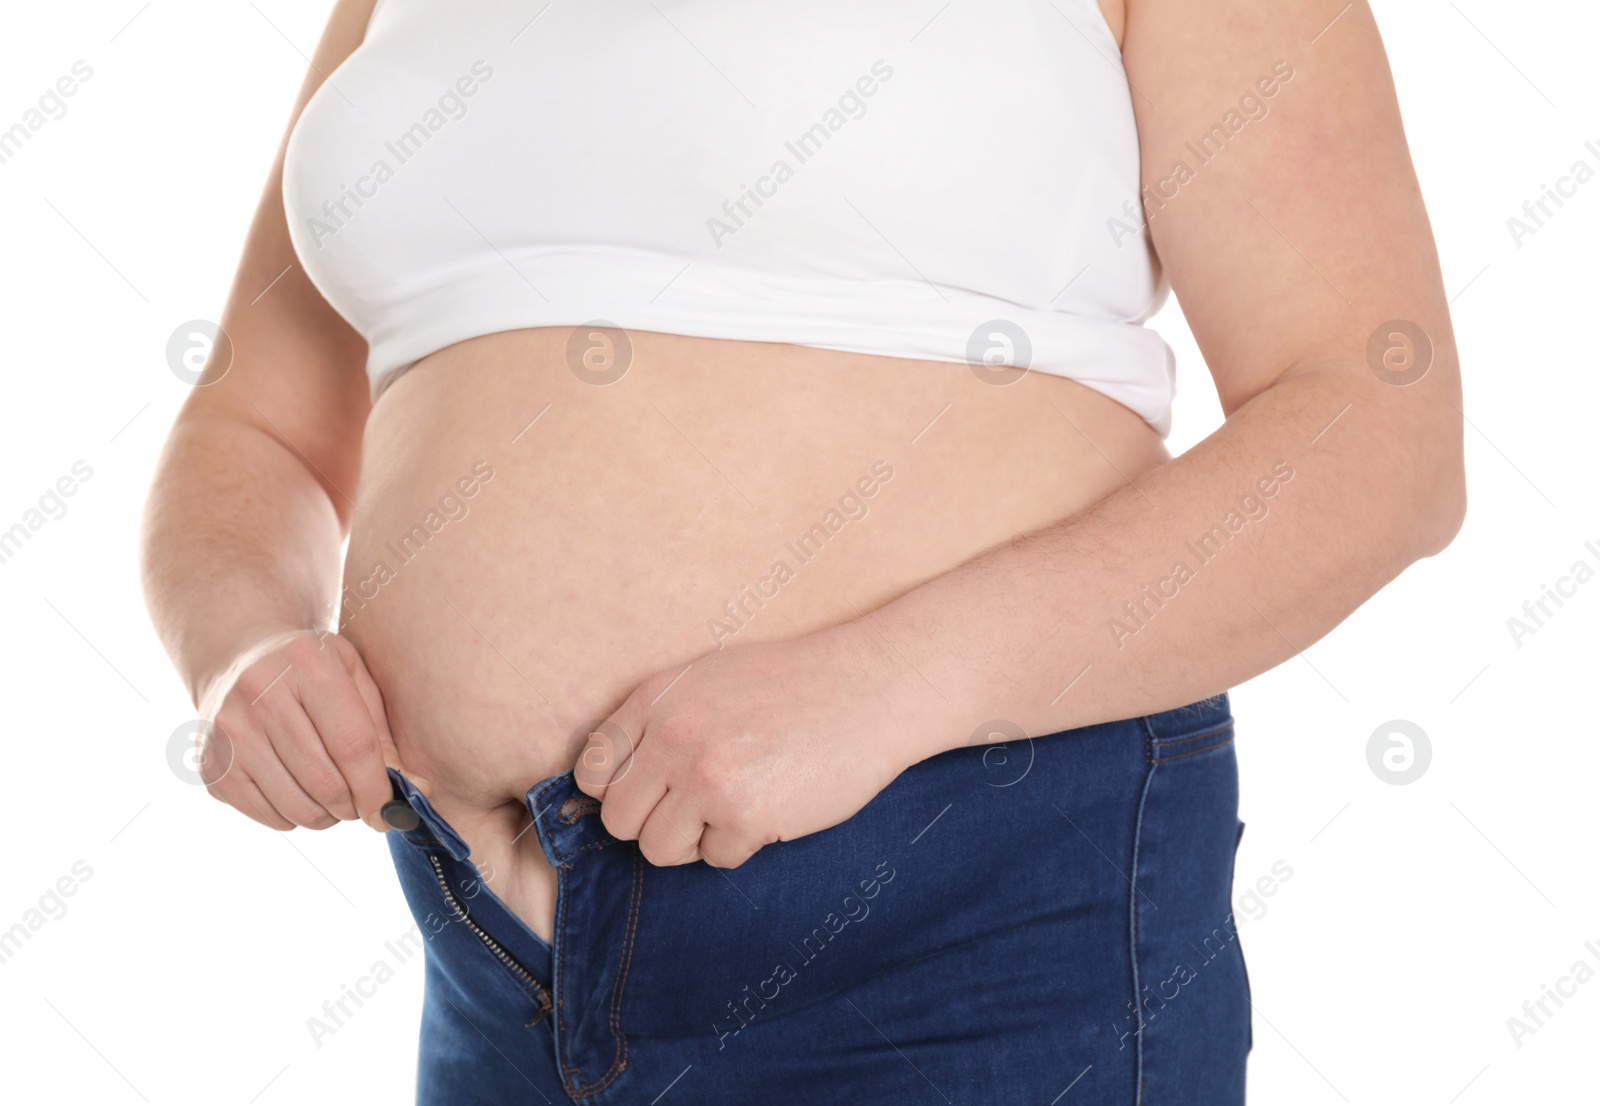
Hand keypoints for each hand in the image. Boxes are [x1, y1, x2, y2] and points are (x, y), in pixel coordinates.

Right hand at [195, 627, 420, 831]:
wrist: (236, 656)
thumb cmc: (311, 669)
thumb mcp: (354, 677)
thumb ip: (383, 732)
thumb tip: (416, 790)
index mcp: (306, 665)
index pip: (352, 744)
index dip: (377, 786)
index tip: (391, 808)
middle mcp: (259, 695)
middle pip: (325, 782)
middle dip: (355, 805)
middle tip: (363, 801)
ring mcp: (228, 733)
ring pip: (297, 807)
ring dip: (328, 816)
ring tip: (335, 796)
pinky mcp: (211, 767)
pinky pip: (268, 817)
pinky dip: (295, 817)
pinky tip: (301, 791)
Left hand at [574, 625, 928, 868]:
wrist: (871, 687)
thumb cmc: (794, 684)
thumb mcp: (710, 679)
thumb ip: (657, 721)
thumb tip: (607, 780)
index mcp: (656, 698)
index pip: (591, 770)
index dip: (618, 790)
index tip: (650, 792)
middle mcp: (672, 736)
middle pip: (619, 820)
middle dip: (654, 822)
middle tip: (698, 806)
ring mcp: (707, 778)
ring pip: (659, 849)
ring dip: (694, 840)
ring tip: (735, 806)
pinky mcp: (745, 815)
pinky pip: (717, 858)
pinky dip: (743, 843)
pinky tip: (774, 805)